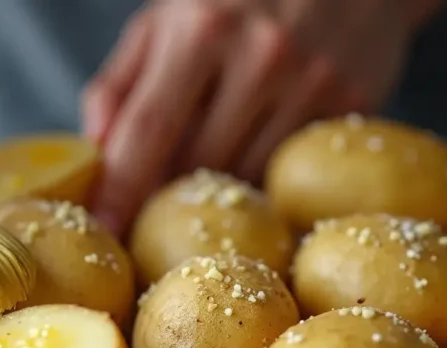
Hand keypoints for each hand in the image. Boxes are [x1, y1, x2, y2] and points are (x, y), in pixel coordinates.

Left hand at [83, 0, 427, 235]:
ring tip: (209, 157)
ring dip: (216, 183)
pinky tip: (254, 145)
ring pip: (245, 176)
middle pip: (195, 164)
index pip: (148, 128)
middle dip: (165, 190)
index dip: (120, 187)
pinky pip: (288, 168)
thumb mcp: (166, 18)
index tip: (103, 229)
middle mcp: (261, 55)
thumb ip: (119, 83)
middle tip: (152, 198)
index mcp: (202, 28)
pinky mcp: (351, 102)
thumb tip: (95, 151)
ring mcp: (312, 81)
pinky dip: (261, 171)